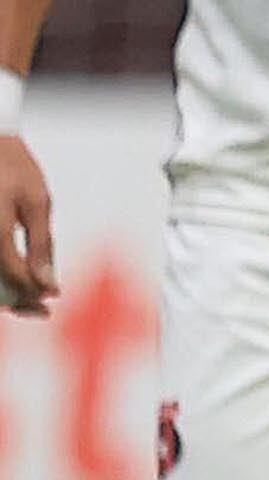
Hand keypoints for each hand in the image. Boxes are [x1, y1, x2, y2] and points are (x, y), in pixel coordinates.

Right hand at [0, 135, 50, 316]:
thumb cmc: (14, 170)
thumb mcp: (37, 204)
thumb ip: (42, 244)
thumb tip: (48, 282)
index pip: (13, 272)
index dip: (33, 289)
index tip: (52, 296)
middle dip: (15, 299)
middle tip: (40, 310)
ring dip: (6, 291)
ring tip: (30, 299)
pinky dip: (1, 274)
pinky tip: (17, 277)